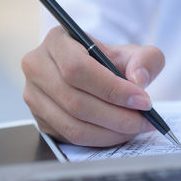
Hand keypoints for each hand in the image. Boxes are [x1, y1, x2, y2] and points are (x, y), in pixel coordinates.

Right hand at [22, 26, 164, 146]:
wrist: (96, 74)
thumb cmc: (111, 62)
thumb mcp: (134, 53)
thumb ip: (146, 60)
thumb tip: (139, 80)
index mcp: (57, 41)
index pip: (78, 69)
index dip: (112, 89)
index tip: (143, 101)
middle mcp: (38, 67)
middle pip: (75, 102)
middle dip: (117, 116)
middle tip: (145, 120)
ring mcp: (34, 96)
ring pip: (73, 125)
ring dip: (111, 132)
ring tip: (136, 127)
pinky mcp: (41, 120)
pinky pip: (72, 137)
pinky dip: (101, 139)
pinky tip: (120, 132)